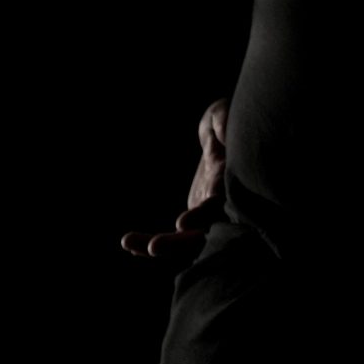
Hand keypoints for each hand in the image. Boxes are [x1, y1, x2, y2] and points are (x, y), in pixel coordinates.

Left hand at [121, 99, 229, 262]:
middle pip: (206, 233)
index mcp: (235, 183)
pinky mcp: (196, 217)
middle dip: (180, 242)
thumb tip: (221, 135)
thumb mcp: (225, 116)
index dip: (205, 214)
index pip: (223, 203)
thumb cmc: (225, 120)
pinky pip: (176, 236)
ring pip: (188, 240)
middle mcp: (226, 205)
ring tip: (128, 242)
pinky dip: (153, 242)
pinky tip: (129, 244)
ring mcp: (211, 215)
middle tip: (154, 246)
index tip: (183, 222)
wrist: (221, 134)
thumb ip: (223, 123)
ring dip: (160, 245)